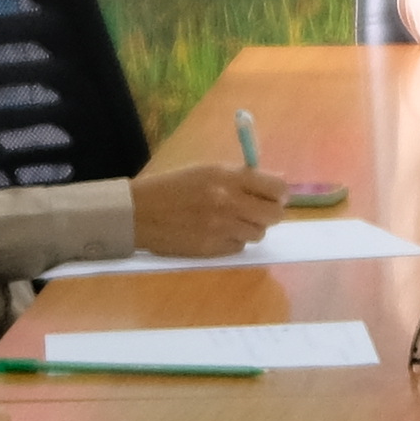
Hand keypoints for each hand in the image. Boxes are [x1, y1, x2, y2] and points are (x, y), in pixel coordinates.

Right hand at [135, 161, 290, 258]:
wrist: (139, 213)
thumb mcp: (208, 171)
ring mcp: (221, 228)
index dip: (280, 193)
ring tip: (230, 220)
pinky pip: (239, 247)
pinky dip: (232, 241)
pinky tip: (215, 232)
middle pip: (274, 215)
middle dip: (270, 212)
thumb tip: (279, 183)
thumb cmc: (174, 187)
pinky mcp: (212, 249)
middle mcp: (228, 203)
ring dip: (249, 227)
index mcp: (227, 178)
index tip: (276, 195)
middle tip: (257, 210)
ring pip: (258, 233)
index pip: (277, 187)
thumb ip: (243, 177)